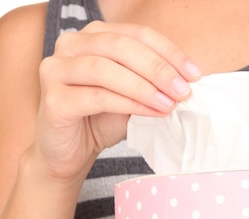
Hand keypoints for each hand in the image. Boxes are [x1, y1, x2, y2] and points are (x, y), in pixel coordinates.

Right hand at [32, 21, 200, 180]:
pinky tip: (152, 113)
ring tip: (169, 103)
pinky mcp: (53, 98)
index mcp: (92, 36)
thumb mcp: (133, 95)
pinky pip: (98, 96)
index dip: (168, 51)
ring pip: (107, 69)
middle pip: (121, 46)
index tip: (195, 74)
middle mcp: (69, 45)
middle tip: (183, 90)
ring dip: (144, 87)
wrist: (69, 154)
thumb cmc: (100, 120)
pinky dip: (129, 104)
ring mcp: (55, 69)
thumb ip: (152, 81)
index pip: (136, 33)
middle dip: (158, 68)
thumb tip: (188, 80)